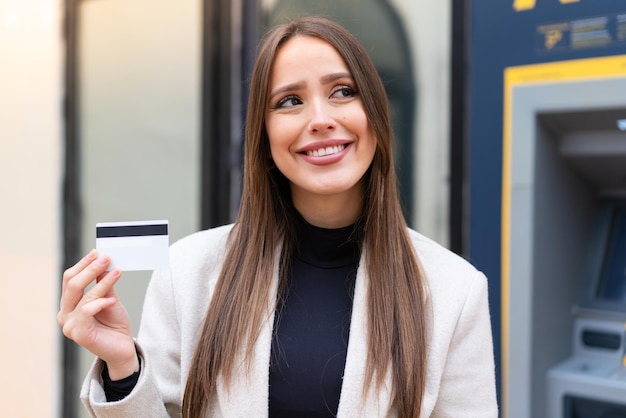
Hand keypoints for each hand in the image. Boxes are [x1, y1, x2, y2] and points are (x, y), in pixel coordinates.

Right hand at [57, 250, 138, 379]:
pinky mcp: (79, 334)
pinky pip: (87, 310)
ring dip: (102, 282)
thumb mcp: (110, 298)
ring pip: (83, 296)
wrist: (123, 348)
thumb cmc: (114, 324)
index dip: (83, 264)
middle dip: (90, 268)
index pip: (70, 279)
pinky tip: (111, 300)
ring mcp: (69, 325)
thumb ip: (103, 283)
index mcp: (68, 304)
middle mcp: (64, 314)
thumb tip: (102, 261)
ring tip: (117, 272)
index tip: (97, 253)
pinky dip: (101, 302)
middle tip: (106, 257)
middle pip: (72, 284)